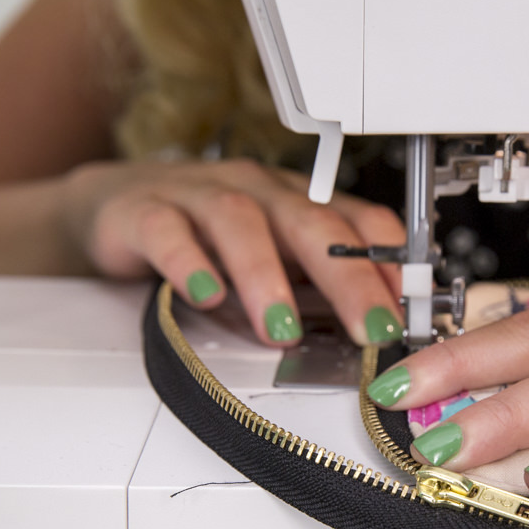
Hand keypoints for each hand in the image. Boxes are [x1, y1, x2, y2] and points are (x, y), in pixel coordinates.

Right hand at [63, 158, 404, 345]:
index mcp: (298, 204)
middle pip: (312, 224)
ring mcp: (200, 196)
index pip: (360, 221)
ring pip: (241, 223)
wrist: (116, 207)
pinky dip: (190, 263)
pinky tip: (206, 294)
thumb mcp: (276, 263)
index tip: (412, 309)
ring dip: (267, 277)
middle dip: (348, 278)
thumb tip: (377, 336)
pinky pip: (168, 231)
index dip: (392, 261)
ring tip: (282, 329)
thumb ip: (318, 291)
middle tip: (371, 328)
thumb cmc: (206, 239)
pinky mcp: (144, 210)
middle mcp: (258, 192)